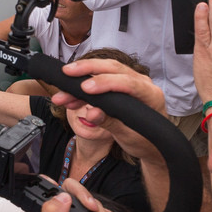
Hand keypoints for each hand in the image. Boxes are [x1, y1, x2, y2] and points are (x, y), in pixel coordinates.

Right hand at [51, 59, 166, 163]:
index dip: (106, 83)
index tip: (86, 88)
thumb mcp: (128, 136)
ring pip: (103, 71)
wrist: (149, 144)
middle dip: (88, 69)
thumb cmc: (144, 140)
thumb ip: (111, 123)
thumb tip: (91, 114)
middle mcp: (142, 82)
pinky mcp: (119, 84)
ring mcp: (130, 81)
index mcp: (150, 95)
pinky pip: (99, 78)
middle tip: (66, 72)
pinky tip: (69, 95)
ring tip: (61, 91)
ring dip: (81, 77)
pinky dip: (83, 86)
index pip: (129, 82)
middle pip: (113, 68)